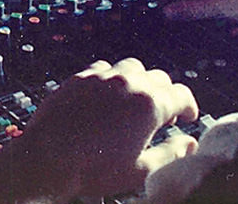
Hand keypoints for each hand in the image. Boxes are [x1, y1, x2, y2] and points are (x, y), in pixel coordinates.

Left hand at [0, 58, 198, 203]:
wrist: (47, 159)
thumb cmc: (94, 169)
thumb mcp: (141, 170)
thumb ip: (171, 154)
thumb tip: (190, 144)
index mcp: (149, 104)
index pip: (181, 94)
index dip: (189, 106)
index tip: (187, 117)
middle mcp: (128, 82)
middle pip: (159, 78)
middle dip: (166, 94)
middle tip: (164, 115)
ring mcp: (102, 77)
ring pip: (132, 67)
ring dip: (140, 81)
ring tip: (136, 102)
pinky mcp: (80, 77)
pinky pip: (104, 69)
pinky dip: (113, 79)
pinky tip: (108, 97)